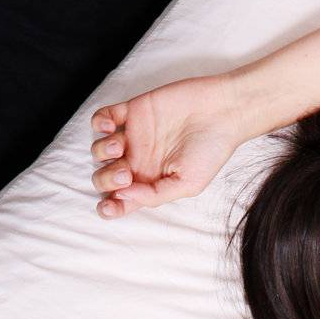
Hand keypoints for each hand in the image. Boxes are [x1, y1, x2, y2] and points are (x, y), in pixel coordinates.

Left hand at [89, 73, 243, 218]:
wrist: (221, 112)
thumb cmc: (210, 151)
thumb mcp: (188, 184)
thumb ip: (155, 195)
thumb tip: (123, 196)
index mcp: (150, 183)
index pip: (122, 200)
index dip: (109, 207)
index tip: (108, 206)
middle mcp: (138, 162)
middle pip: (105, 177)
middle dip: (107, 179)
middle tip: (126, 172)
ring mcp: (133, 137)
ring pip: (98, 150)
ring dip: (101, 151)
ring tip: (120, 146)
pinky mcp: (132, 111)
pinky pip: (101, 118)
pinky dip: (98, 123)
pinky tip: (110, 127)